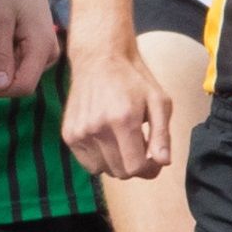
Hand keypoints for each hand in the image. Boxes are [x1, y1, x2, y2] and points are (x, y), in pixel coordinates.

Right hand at [61, 37, 171, 182]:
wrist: (100, 58)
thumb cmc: (133, 79)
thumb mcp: (159, 101)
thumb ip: (162, 134)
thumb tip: (163, 162)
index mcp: (123, 120)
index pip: (135, 168)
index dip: (149, 170)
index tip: (154, 160)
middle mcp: (98, 128)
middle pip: (120, 173)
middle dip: (135, 166)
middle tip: (141, 148)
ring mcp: (80, 132)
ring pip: (103, 170)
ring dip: (117, 163)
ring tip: (122, 141)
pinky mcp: (69, 134)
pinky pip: (88, 163)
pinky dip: (100, 158)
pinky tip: (107, 139)